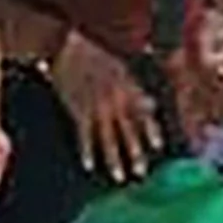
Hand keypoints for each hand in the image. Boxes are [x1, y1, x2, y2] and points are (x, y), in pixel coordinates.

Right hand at [49, 29, 162, 183]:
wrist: (65, 45)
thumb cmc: (89, 50)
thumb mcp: (118, 62)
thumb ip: (133, 84)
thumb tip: (150, 101)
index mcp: (126, 85)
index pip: (142, 112)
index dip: (150, 130)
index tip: (158, 147)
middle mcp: (115, 98)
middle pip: (128, 130)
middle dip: (135, 152)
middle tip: (141, 173)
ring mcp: (96, 106)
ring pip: (108, 137)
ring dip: (113, 159)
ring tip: (119, 177)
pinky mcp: (77, 110)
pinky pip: (84, 136)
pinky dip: (86, 152)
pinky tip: (89, 166)